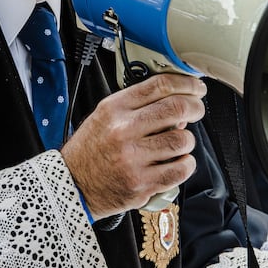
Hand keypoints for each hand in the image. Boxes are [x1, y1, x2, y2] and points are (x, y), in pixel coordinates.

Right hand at [61, 74, 205, 216]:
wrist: (72, 183)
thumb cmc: (90, 150)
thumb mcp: (104, 116)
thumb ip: (137, 106)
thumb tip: (176, 102)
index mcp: (114, 109)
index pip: (159, 86)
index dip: (186, 83)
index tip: (195, 87)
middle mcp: (123, 131)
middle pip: (177, 108)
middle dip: (195, 107)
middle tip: (196, 110)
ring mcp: (133, 159)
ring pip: (182, 141)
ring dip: (187, 140)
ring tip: (178, 143)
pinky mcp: (142, 184)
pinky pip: (180, 170)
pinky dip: (185, 164)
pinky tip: (177, 162)